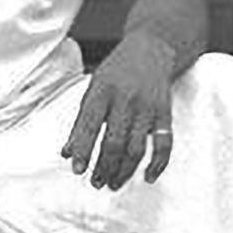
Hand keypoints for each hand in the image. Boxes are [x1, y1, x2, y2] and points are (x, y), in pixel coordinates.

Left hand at [61, 28, 175, 189]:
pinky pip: (164, 143)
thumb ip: (81, 121)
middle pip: (113, 142)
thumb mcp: (93, 88)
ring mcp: (147, 107)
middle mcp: (125, 99)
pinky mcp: (165, 112)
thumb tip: (67, 153)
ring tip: (113, 184)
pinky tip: (147, 176)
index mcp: (102, 91)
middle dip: (104, 167)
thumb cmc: (116, 72)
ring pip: (136, 147)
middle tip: (96, 183)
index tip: (77, 169)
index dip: (83, 150)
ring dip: (124, 170)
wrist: (151, 49)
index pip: (89, 125)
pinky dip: (157, 163)